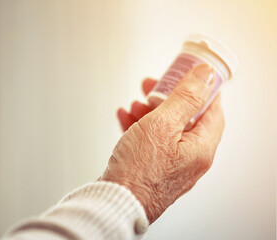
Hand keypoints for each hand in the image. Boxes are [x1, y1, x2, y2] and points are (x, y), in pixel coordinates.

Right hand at [100, 64, 224, 222]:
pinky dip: (140, 127)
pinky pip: (151, 142)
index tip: (190, 75)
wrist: (117, 201)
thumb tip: (205, 75)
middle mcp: (190, 158)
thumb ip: (186, 98)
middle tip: (154, 86)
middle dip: (168, 98)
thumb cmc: (139, 170)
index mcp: (201, 147)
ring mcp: (171, 164)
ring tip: (135, 103)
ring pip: (165, 129)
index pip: (212, 110)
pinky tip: (125, 118)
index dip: (202, 89)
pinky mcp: (153, 169)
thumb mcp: (163, 124)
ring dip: (150, 112)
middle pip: (186, 118)